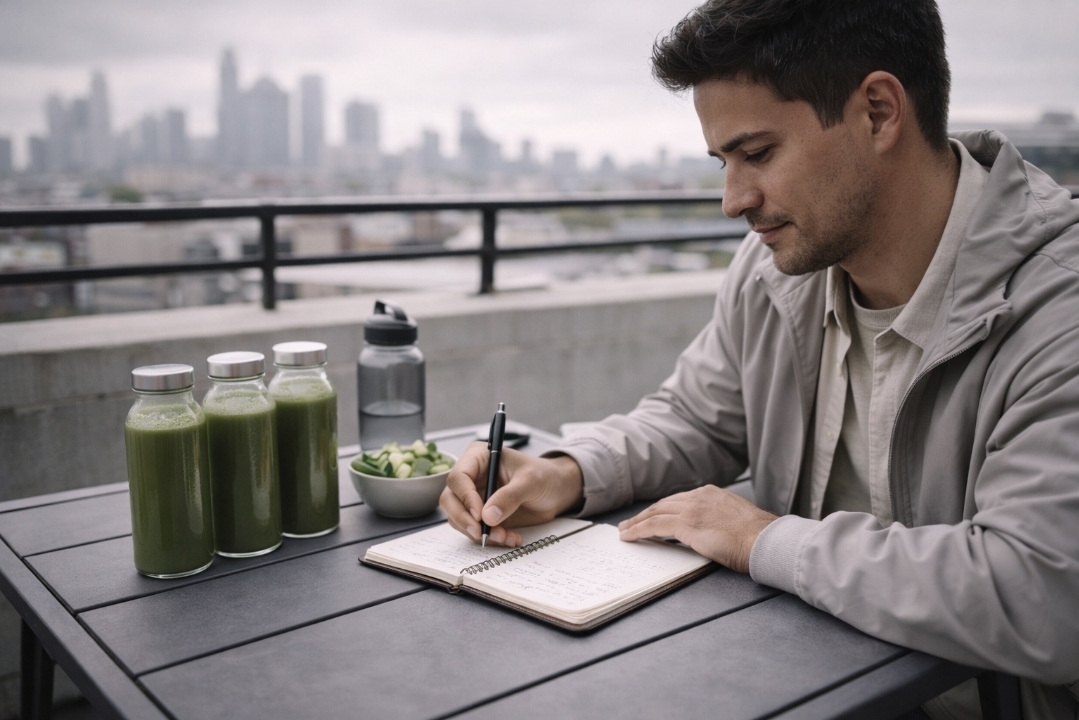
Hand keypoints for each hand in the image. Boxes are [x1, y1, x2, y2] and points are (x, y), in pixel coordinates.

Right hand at [440, 442, 583, 546]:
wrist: (557, 491)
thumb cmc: (544, 475)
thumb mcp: (530, 480)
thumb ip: (510, 496)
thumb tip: (488, 516)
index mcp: (479, 458)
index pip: (458, 477)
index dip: (465, 497)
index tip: (480, 515)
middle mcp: (472, 478)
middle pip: (450, 500)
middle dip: (464, 519)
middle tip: (481, 533)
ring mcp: (475, 498)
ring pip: (459, 519)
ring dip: (479, 532)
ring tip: (505, 536)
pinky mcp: (482, 516)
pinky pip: (475, 531)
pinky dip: (490, 538)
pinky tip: (510, 538)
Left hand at [617, 485, 777, 573]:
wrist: (765, 540)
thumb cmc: (757, 538)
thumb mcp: (736, 521)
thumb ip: (718, 520)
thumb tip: (709, 532)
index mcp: (712, 494)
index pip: (680, 500)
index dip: (664, 509)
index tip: (653, 516)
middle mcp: (699, 496)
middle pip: (664, 504)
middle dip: (646, 514)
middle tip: (631, 523)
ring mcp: (691, 508)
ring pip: (655, 513)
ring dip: (637, 522)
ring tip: (625, 530)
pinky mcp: (685, 523)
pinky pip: (654, 525)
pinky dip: (639, 530)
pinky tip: (629, 536)